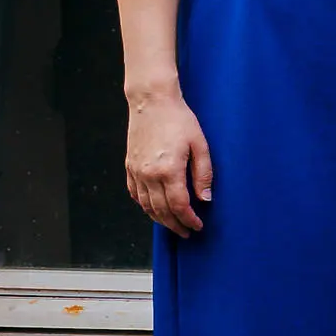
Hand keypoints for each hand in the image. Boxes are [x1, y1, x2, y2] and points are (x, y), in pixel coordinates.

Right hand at [125, 85, 211, 235]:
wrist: (151, 102)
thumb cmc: (180, 120)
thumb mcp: (200, 145)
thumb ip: (203, 174)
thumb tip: (206, 199)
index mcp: (168, 170)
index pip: (178, 205)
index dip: (188, 219)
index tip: (197, 227)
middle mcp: (148, 174)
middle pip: (161, 210)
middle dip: (175, 225)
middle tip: (187, 232)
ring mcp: (136, 171)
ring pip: (146, 205)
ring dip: (159, 219)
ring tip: (173, 225)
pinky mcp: (129, 166)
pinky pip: (134, 193)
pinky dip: (144, 205)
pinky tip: (153, 209)